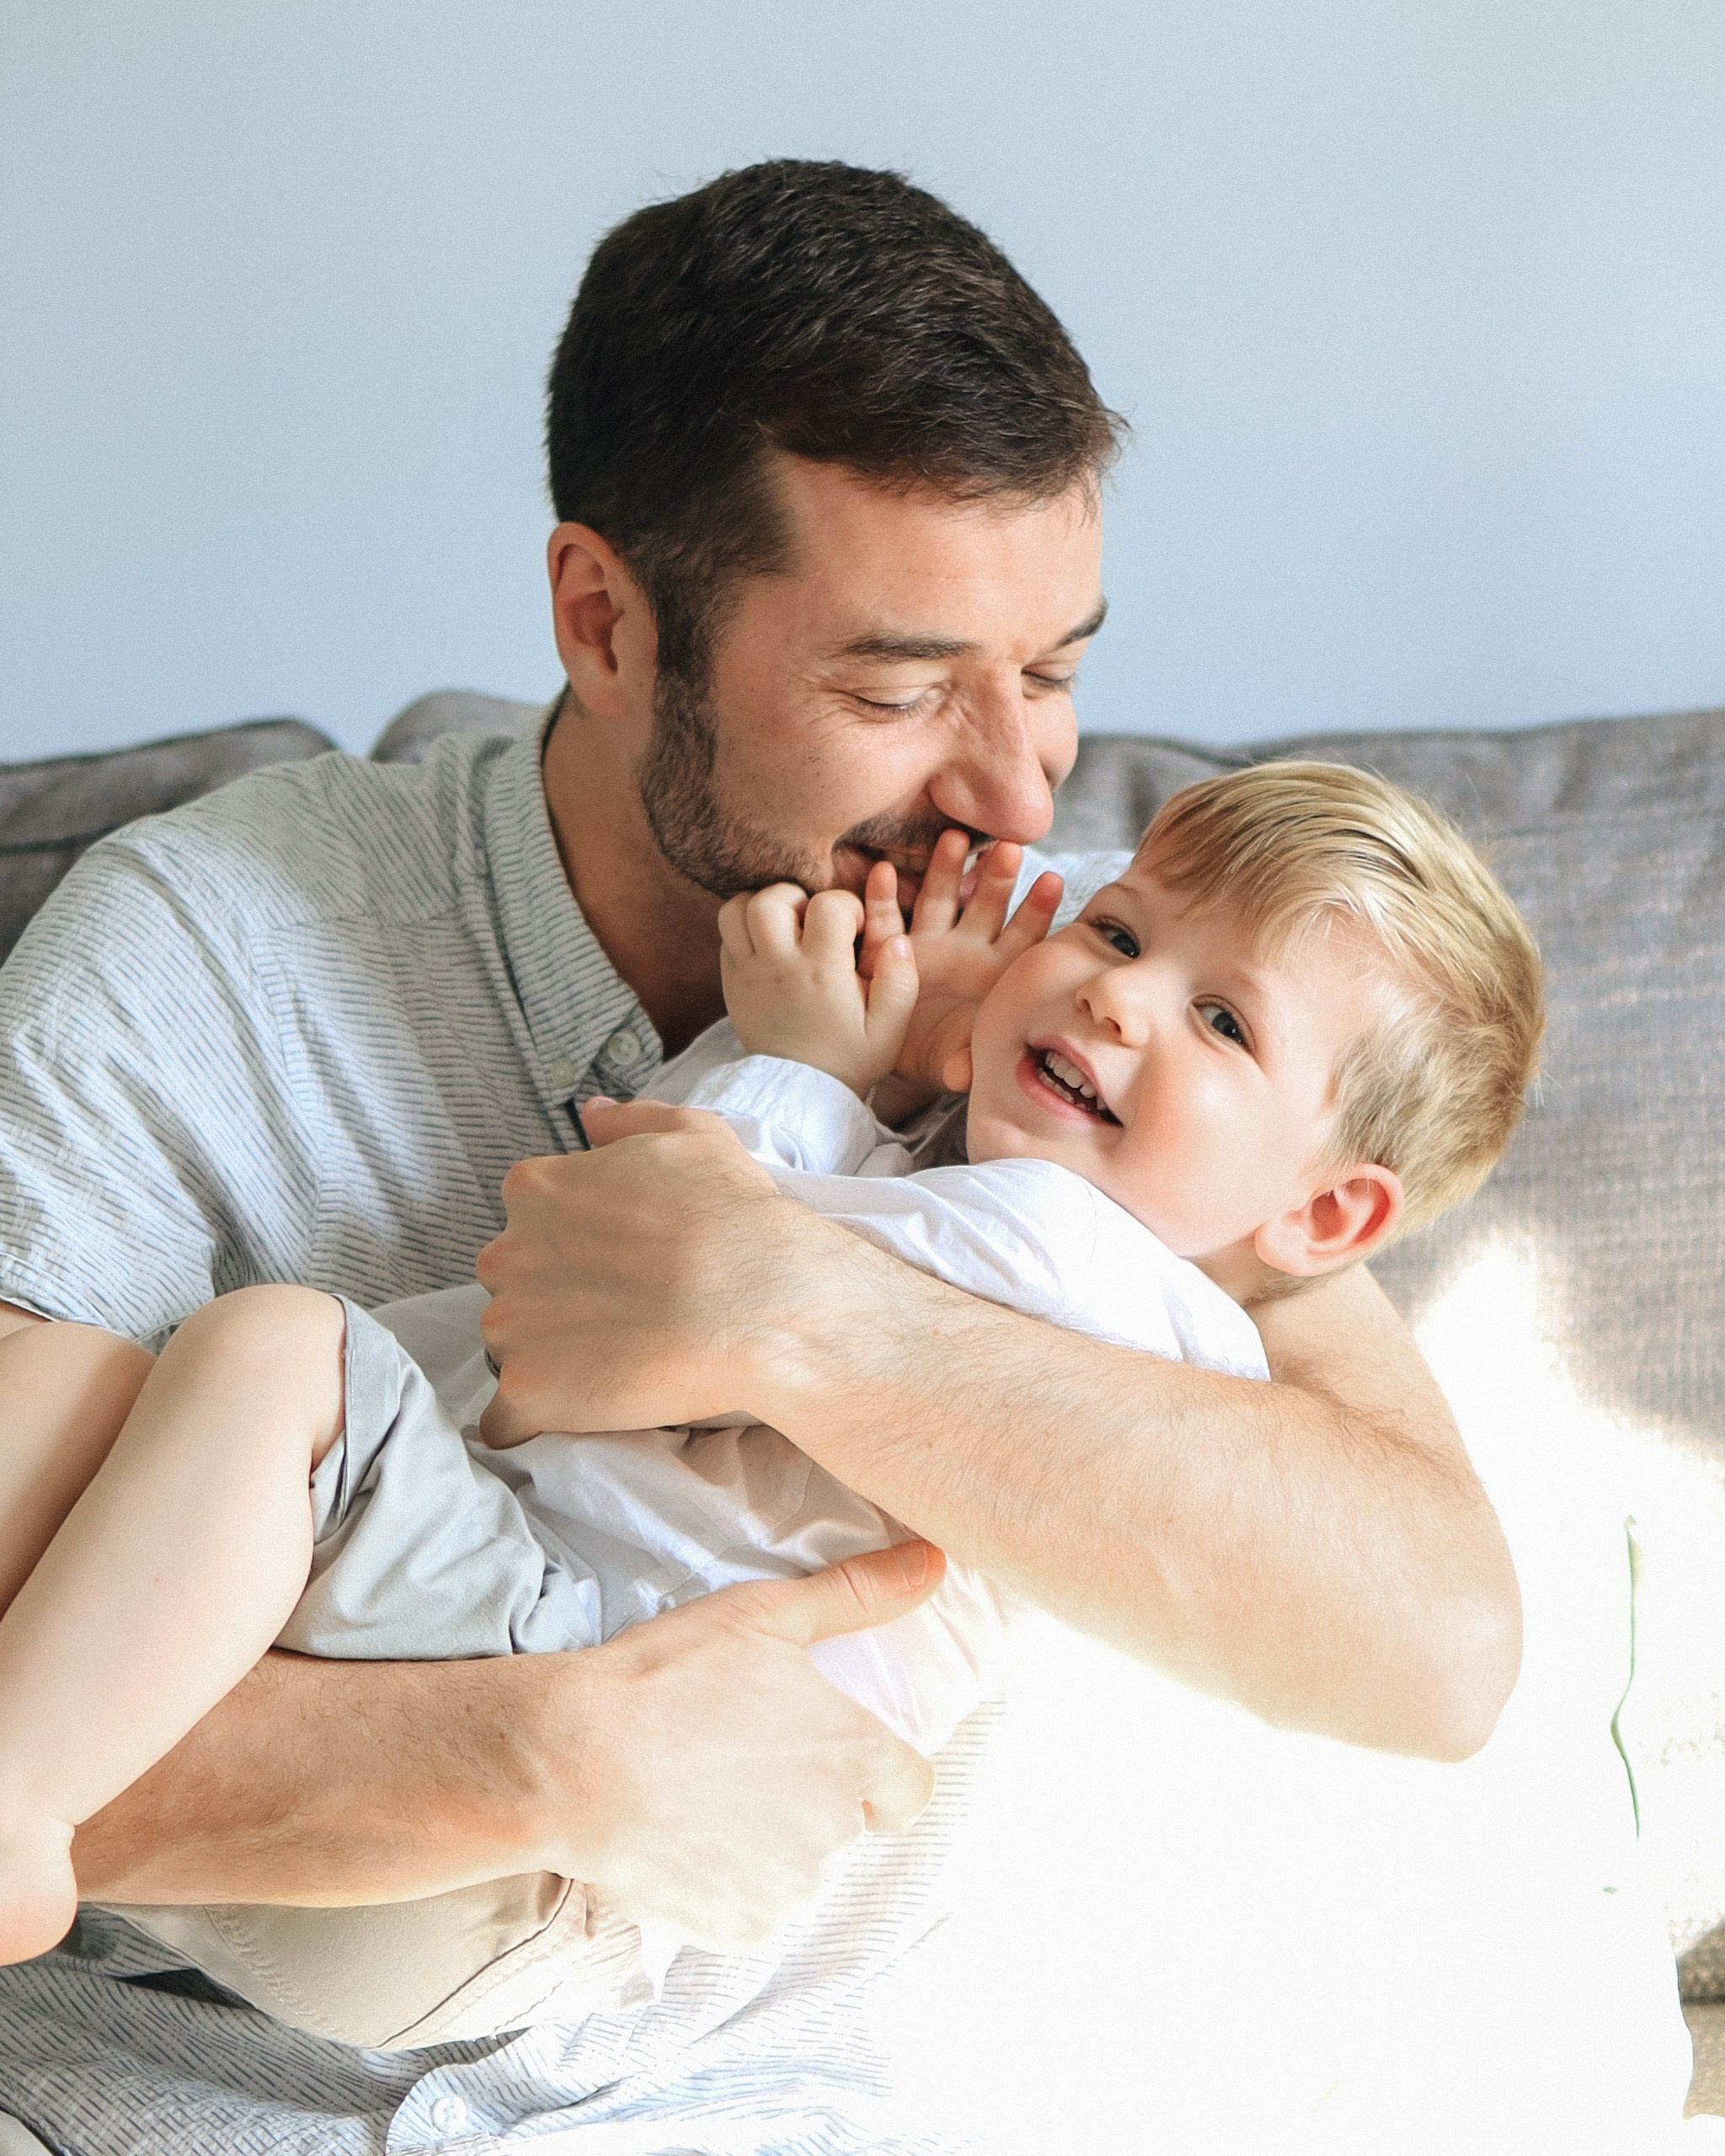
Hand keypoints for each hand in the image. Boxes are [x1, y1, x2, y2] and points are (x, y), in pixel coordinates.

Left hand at [478, 1101, 813, 1441]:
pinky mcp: (528, 1388)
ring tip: (615, 1363)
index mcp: (536, 1189)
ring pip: (510, 1347)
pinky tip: (577, 1414)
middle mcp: (507, 1252)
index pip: (529, 1222)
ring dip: (548, 1357)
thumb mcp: (691, 1134)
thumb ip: (629, 1121)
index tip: (616, 1267)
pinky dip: (532, 1420)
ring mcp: (511, 1325)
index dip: (573, 1248)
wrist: (759, 1302)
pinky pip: (507, 1417)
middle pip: (513, 1284)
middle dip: (553, 1301)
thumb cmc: (732, 1216)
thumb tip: (592, 1114)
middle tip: (621, 1315)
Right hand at [549, 1539, 944, 1947]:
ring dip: (767, 1842)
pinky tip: (681, 1839)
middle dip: (807, 1797)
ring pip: (799, 1867)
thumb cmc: (670, 1678)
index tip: (828, 1752)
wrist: (575, 1761)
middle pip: (846, 1822)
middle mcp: (837, 1831)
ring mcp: (790, 1889)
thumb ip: (858, 1594)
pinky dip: (726, 1884)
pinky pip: (752, 1909)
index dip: (879, 1771)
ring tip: (701, 1795)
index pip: (911, 1786)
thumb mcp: (766, 1613)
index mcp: (854, 1756)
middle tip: (738, 1757)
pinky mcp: (741, 1930)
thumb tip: (932, 1563)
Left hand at [717, 883, 918, 1094]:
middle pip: (771, 897)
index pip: (828, 904)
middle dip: (798, 897)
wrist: (801, 1094)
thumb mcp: (889, 1029)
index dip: (847, 906)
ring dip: (763, 907)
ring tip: (787, 927)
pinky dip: (746, 929)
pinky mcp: (730, 983)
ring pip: (736, 909)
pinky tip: (771, 948)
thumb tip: (897, 940)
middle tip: (813, 922)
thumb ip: (900, 981)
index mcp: (821, 972)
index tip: (853, 930)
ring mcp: (747, 974)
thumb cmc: (849, 1059)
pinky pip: (726, 935)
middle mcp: (778, 967)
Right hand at [861, 834, 1062, 1095]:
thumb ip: (963, 1063)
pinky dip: (883, 896)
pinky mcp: (890, 946)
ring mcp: (929, 942)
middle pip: (986, 905)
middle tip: (1009, 847)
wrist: (895, 1051)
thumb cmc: (939, 1053)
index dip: (1038, 909)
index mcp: (995, 972)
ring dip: (946, 868)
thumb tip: (965, 1075)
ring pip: (941, 898)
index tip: (1054, 879)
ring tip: (954, 839)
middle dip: (998, 876)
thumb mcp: (952, 1061)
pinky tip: (885, 872)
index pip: (1024, 936)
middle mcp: (966, 949)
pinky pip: (886, 918)